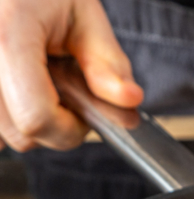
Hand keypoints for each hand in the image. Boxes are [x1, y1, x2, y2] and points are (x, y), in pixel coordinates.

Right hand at [0, 0, 141, 151]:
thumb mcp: (83, 15)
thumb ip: (108, 63)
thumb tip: (128, 101)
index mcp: (7, 36)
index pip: (37, 118)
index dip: (70, 128)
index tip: (83, 113)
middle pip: (19, 134)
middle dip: (53, 128)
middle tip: (63, 93)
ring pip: (0, 137)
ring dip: (26, 122)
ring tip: (35, 84)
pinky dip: (6, 117)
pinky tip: (15, 90)